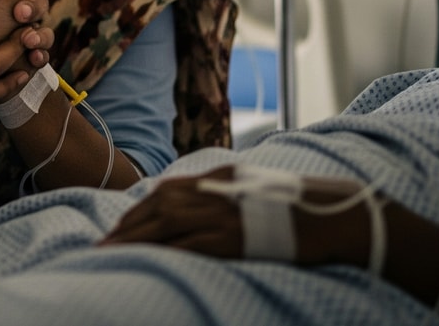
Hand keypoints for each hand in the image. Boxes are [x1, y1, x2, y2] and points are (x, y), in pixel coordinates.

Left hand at [0, 0, 52, 66]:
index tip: (15, 0)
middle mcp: (27, 13)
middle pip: (42, 6)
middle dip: (34, 9)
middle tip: (20, 13)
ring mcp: (31, 35)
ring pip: (45, 34)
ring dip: (40, 36)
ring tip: (28, 39)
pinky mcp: (30, 57)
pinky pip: (41, 57)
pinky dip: (39, 57)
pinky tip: (33, 58)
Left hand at [99, 166, 372, 266]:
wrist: (335, 214)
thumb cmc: (299, 205)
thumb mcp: (254, 187)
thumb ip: (223, 190)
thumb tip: (193, 203)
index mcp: (219, 177)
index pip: (165, 192)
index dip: (137, 211)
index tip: (117, 229)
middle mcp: (216, 190)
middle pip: (158, 206)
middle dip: (127, 227)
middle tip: (102, 246)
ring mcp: (223, 213)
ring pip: (166, 224)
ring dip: (135, 239)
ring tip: (111, 255)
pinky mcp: (234, 237)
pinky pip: (191, 244)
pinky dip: (164, 252)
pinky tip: (147, 262)